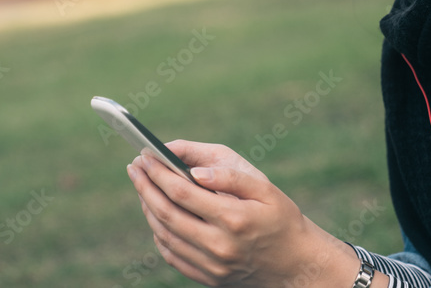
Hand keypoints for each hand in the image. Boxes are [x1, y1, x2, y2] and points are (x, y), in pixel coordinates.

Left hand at [127, 140, 359, 286]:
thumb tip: (194, 171)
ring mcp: (211, 265)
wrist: (296, 265)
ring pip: (165, 234)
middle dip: (145, 186)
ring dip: (148, 207)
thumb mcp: (265, 189)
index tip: (145, 155)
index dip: (159, 172)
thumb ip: (230, 176)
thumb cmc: (282, 220)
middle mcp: (219, 245)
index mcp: (233, 218)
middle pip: (166, 212)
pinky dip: (158, 233)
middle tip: (134, 167)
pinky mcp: (208, 278)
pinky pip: (172, 255)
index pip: (182, 191)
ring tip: (142, 186)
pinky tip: (156, 215)